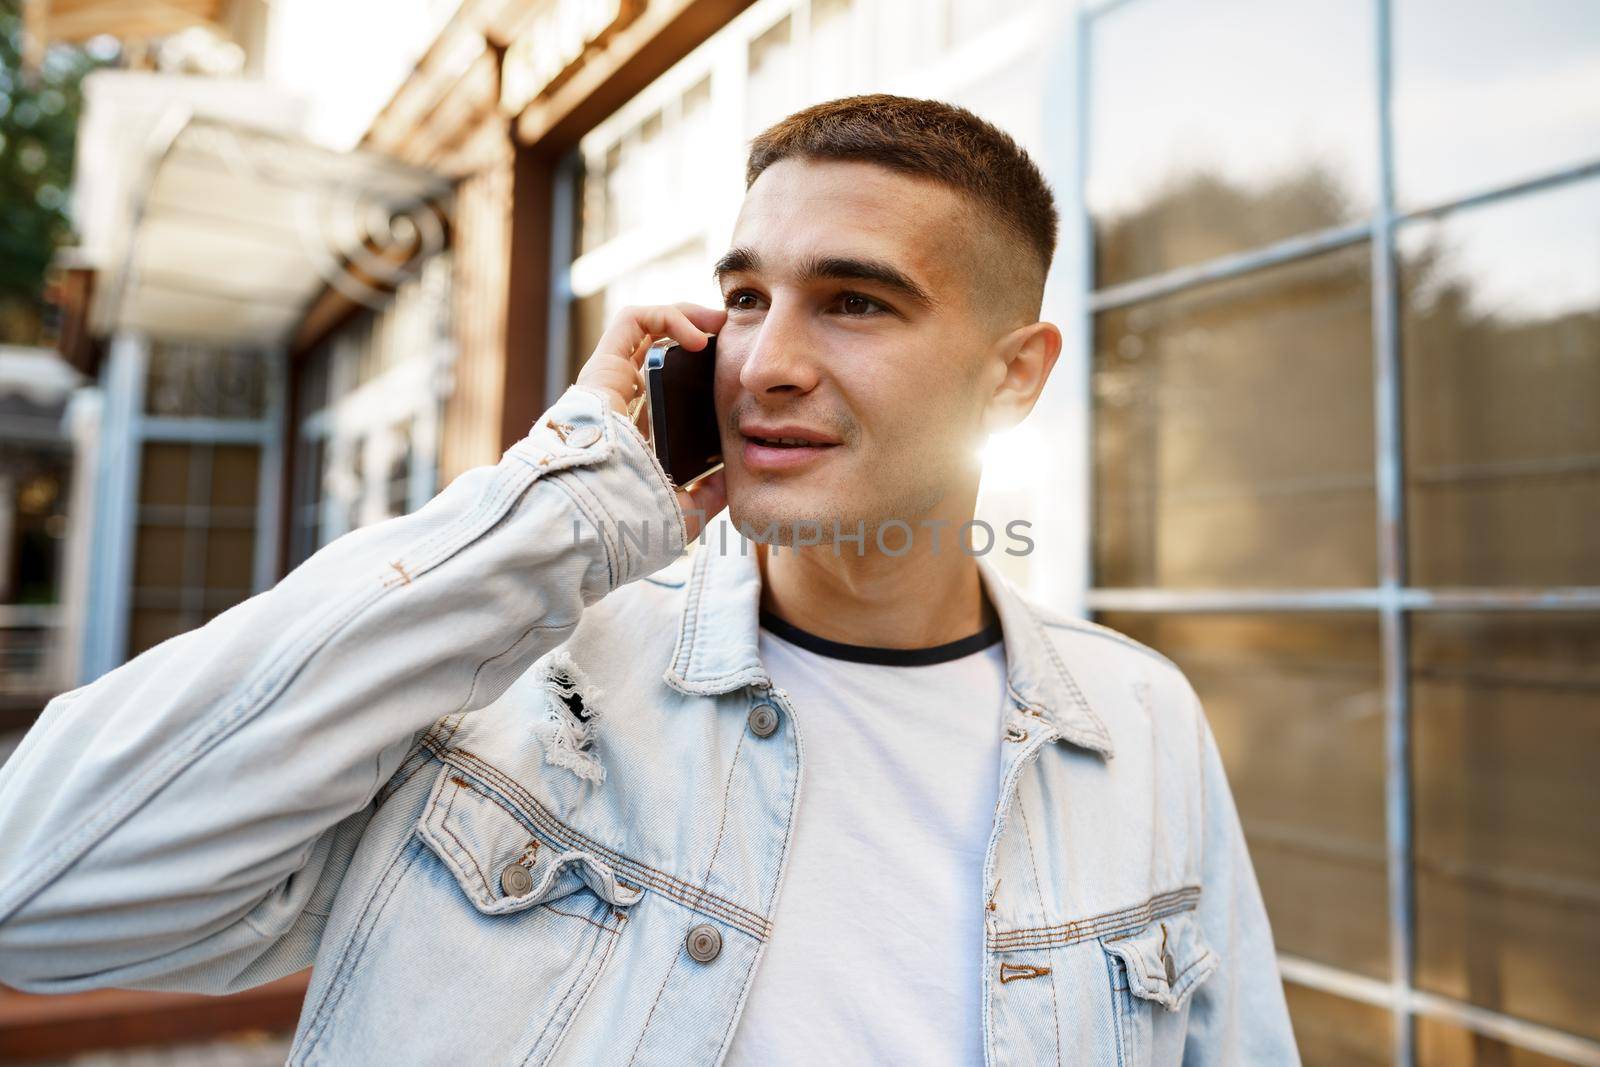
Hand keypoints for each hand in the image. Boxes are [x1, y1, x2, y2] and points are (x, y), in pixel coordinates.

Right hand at [574, 303, 727, 541]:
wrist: (591, 519)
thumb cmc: (624, 524)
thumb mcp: (679, 512)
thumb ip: (704, 496)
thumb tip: (729, 482)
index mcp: (634, 435)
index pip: (663, 390)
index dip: (695, 373)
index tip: (730, 371)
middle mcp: (618, 404)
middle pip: (655, 353)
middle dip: (692, 334)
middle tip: (728, 338)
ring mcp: (606, 385)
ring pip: (643, 330)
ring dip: (682, 315)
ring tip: (717, 325)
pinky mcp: (600, 369)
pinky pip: (632, 322)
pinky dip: (666, 316)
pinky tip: (696, 336)